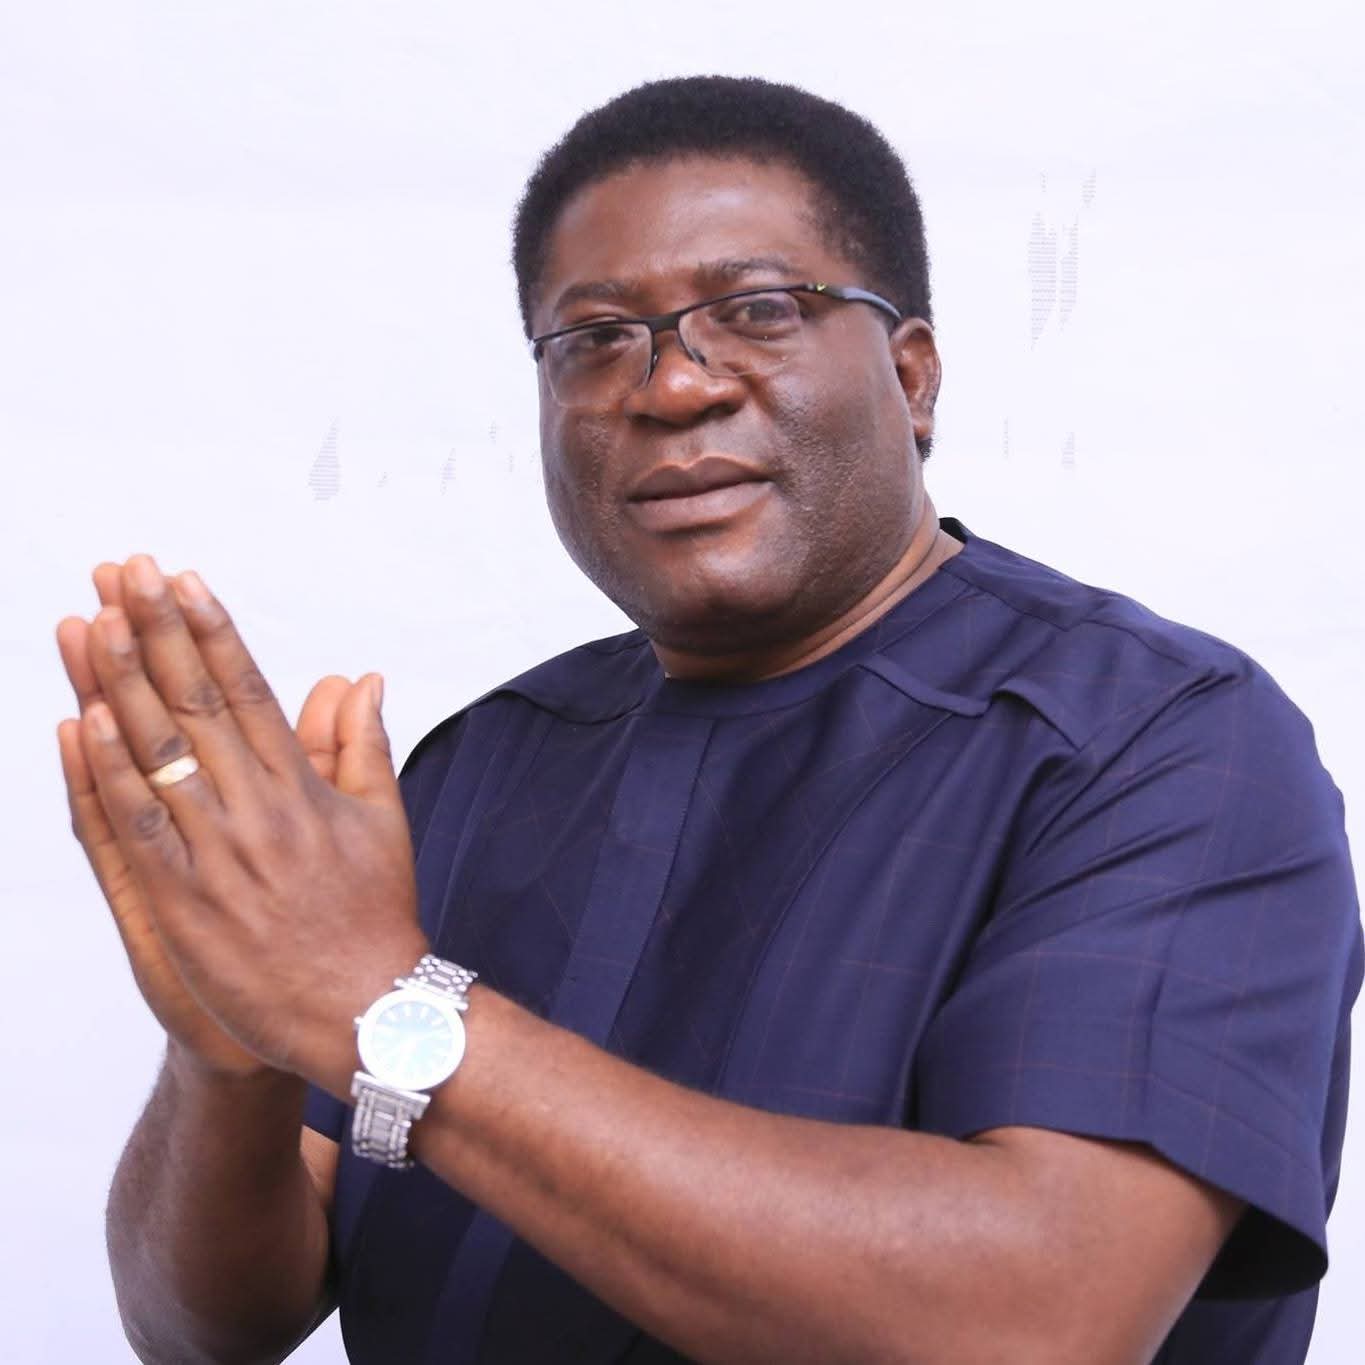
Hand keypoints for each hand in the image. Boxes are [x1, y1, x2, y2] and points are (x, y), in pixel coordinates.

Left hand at [56, 556, 426, 1091]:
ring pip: (158, 755)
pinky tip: (84, 720)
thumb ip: (362, 744)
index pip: (250, 691)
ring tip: (94, 621)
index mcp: (304, 788)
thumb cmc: (376, 914)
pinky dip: (107, 774)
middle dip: (158, 632)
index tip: (184, 580)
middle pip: (197, 704)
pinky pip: (137, 829)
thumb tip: (361, 678)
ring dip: (121, 683)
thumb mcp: (382, 821)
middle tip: (125, 572)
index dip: (213, 631)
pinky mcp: (185, 902)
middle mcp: (258, 810)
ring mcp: (218, 854)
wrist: (365, 1009)